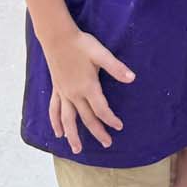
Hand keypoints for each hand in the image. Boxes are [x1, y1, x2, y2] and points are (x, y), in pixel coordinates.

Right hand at [43, 27, 134, 152]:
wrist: (57, 37)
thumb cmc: (81, 44)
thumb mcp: (101, 53)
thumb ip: (116, 68)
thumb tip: (132, 79)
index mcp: (88, 86)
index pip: (101, 109)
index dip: (110, 119)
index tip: (119, 126)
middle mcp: (75, 94)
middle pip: (87, 118)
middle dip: (98, 132)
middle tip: (107, 144)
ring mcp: (64, 93)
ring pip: (68, 119)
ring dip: (73, 135)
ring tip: (77, 150)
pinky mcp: (57, 89)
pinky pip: (55, 110)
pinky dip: (56, 122)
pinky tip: (58, 133)